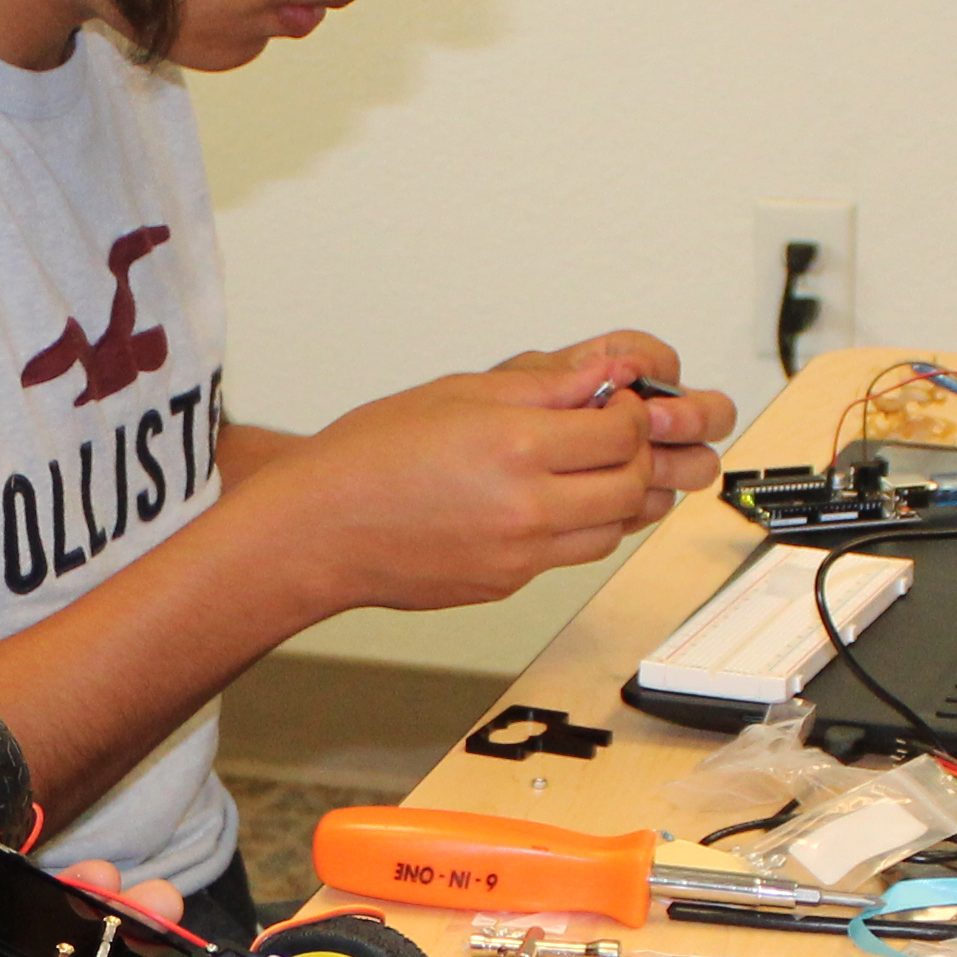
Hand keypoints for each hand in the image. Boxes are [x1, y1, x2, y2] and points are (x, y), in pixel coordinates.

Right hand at [242, 330, 728, 613]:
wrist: (317, 531)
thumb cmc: (367, 457)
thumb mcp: (458, 393)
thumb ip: (543, 386)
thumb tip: (603, 373)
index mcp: (517, 447)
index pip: (625, 431)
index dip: (633, 409)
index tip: (616, 400)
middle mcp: (528, 507)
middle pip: (635, 484)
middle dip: (639, 453)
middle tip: (617, 433)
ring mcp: (521, 554)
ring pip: (615, 529)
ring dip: (620, 495)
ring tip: (590, 468)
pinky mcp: (509, 583)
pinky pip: (573, 556)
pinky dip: (581, 527)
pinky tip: (553, 502)